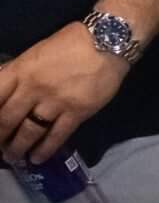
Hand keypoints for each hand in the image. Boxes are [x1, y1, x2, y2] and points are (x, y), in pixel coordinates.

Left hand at [0, 23, 131, 165]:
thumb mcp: (35, 54)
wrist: (106, 44)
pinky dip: (45, 149)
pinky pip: (57, 135)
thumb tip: (4, 90)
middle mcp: (32, 87)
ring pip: (30, 130)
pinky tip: (37, 159)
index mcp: (19, 70)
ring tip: (13, 157)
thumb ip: (18, 72)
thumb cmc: (69, 44)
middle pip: (7, 117)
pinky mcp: (76, 113)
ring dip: (18, 146)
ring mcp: (55, 101)